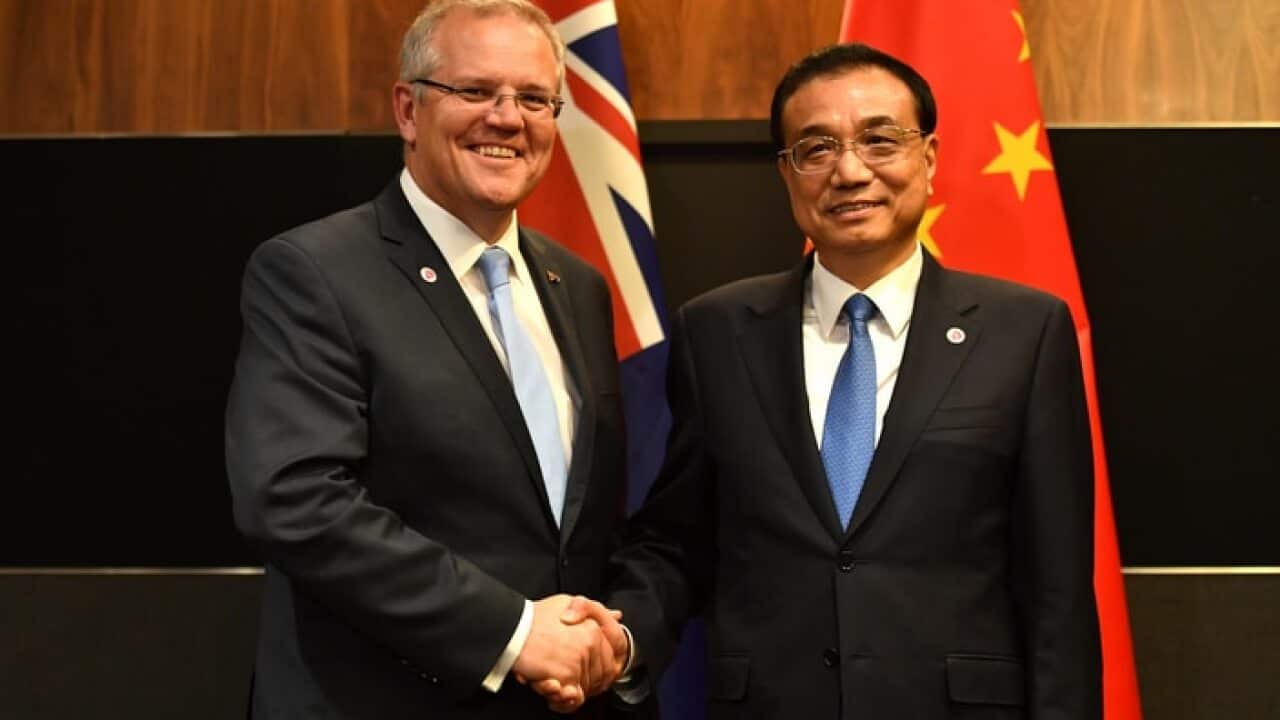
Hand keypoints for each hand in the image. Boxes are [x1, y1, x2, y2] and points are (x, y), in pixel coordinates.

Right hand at [512, 595, 623, 710]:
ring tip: (554, 682)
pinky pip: (572, 696)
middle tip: (564, 677)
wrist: (513, 630)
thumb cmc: (535, 617)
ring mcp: (579, 661)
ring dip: (570, 689)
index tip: (579, 669)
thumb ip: (593, 611)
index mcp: (593, 628)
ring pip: (585, 686)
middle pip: (598, 674)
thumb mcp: (567, 603)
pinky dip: (563, 699)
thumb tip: (616, 616)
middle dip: (583, 680)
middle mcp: (590, 644)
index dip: (594, 667)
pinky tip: (552, 687)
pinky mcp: (566, 676)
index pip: (607, 658)